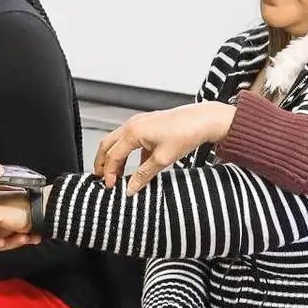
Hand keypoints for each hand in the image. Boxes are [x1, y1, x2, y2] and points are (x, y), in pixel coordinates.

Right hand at [94, 102, 236, 194]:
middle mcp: (132, 124)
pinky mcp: (148, 124)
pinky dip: (129, 153)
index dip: (108, 173)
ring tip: (117, 175)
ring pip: (118, 142)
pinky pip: (131, 140)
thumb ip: (143, 174)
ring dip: (115, 158)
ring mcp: (140, 123)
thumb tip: (131, 188)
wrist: (204, 120)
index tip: (111, 186)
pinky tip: (136, 167)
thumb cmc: (187, 132)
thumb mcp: (163, 159)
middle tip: (102, 179)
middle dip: (102, 162)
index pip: (112, 155)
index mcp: (132, 131)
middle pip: (108, 145)